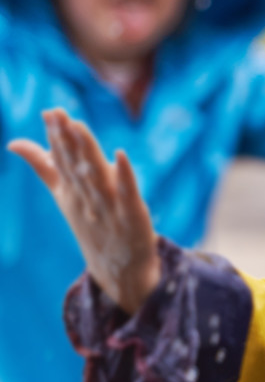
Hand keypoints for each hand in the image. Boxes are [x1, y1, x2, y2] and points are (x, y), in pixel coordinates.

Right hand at [8, 109, 159, 312]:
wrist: (119, 269)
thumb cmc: (92, 225)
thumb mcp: (64, 195)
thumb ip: (44, 167)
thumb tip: (14, 143)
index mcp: (71, 191)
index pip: (61, 160)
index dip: (56, 137)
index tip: (49, 112)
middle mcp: (87, 198)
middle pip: (75, 166)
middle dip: (67, 140)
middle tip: (58, 114)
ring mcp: (109, 208)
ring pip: (96, 177)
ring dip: (88, 152)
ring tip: (80, 127)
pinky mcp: (132, 217)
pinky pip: (128, 194)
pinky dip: (124, 176)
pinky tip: (121, 155)